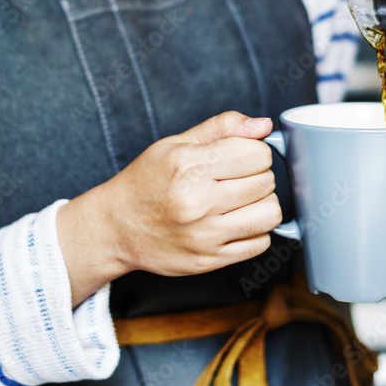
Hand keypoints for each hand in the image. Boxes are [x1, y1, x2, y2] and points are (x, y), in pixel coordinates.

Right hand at [57, 112, 279, 304]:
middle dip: (258, 176)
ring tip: (241, 201)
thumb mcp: (176, 143)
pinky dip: (255, 231)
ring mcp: (205, 235)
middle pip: (266, 183)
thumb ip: (222, 127)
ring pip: (270, 214)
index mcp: (190, 166)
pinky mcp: (210, 261)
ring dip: (262, 204)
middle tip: (237, 178)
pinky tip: (235, 222)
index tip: (241, 156)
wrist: (116, 227)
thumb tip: (263, 125)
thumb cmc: (146, 181)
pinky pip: (260, 243)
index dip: (255, 151)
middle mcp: (198, 202)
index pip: (258, 154)